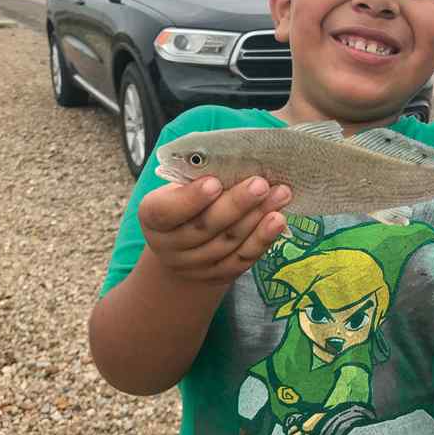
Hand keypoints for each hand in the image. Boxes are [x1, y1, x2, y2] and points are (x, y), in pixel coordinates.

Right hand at [138, 175, 291, 283]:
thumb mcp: (179, 186)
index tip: (214, 182)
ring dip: (257, 218)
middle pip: (205, 227)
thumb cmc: (185, 202)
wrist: (181, 248)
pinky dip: (263, 239)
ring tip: (280, 195)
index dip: (191, 198)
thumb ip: (198, 176)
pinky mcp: (218, 275)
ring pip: (228, 243)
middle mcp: (170, 246)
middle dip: (236, 204)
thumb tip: (237, 159)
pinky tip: (278, 220)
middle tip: (261, 184)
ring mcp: (194, 265)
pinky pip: (242, 259)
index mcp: (153, 217)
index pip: (167, 211)